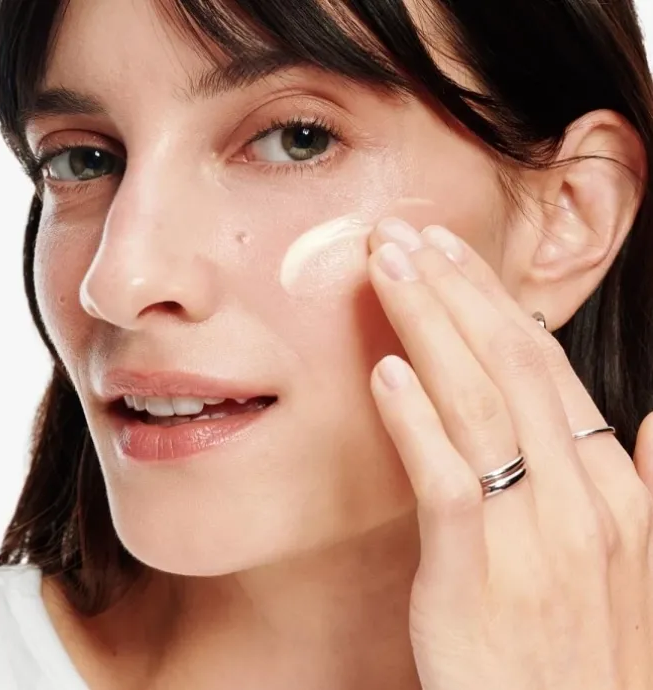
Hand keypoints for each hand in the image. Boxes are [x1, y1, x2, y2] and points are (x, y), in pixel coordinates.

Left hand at [367, 219, 652, 689]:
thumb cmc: (587, 652)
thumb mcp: (643, 568)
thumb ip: (650, 487)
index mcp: (613, 485)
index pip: (547, 364)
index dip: (494, 301)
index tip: (451, 254)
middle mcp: (578, 497)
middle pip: (510, 364)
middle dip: (455, 289)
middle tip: (407, 234)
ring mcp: (529, 534)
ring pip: (476, 403)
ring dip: (428, 326)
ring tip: (388, 271)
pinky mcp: (473, 576)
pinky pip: (445, 481)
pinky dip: (415, 421)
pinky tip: (387, 371)